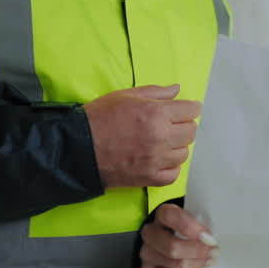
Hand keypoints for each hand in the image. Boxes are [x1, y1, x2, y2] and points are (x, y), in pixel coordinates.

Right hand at [84, 84, 200, 186]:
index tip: (186, 109)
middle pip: (191, 132)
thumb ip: (155, 92)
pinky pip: (173, 174)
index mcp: (156, 113)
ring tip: (162, 142)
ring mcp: (156, 160)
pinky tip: (160, 159)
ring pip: (184, 153)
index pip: (191, 110)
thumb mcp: (125, 96)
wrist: (77, 148)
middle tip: (171, 124)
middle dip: (184, 125)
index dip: (190, 108)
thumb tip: (177, 89)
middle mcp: (160, 137)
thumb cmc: (99, 118)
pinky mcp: (149, 178)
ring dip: (177, 146)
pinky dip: (170, 166)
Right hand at [139, 203, 218, 267]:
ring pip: (175, 264)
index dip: (191, 227)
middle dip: (198, 251)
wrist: (170, 245)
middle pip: (172, 246)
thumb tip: (211, 239)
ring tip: (208, 260)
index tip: (208, 237)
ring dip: (196, 263)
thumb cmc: (185, 231)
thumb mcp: (192, 221)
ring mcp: (145, 254)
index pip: (170, 217)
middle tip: (214, 252)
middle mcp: (149, 234)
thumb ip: (199, 225)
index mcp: (161, 215)